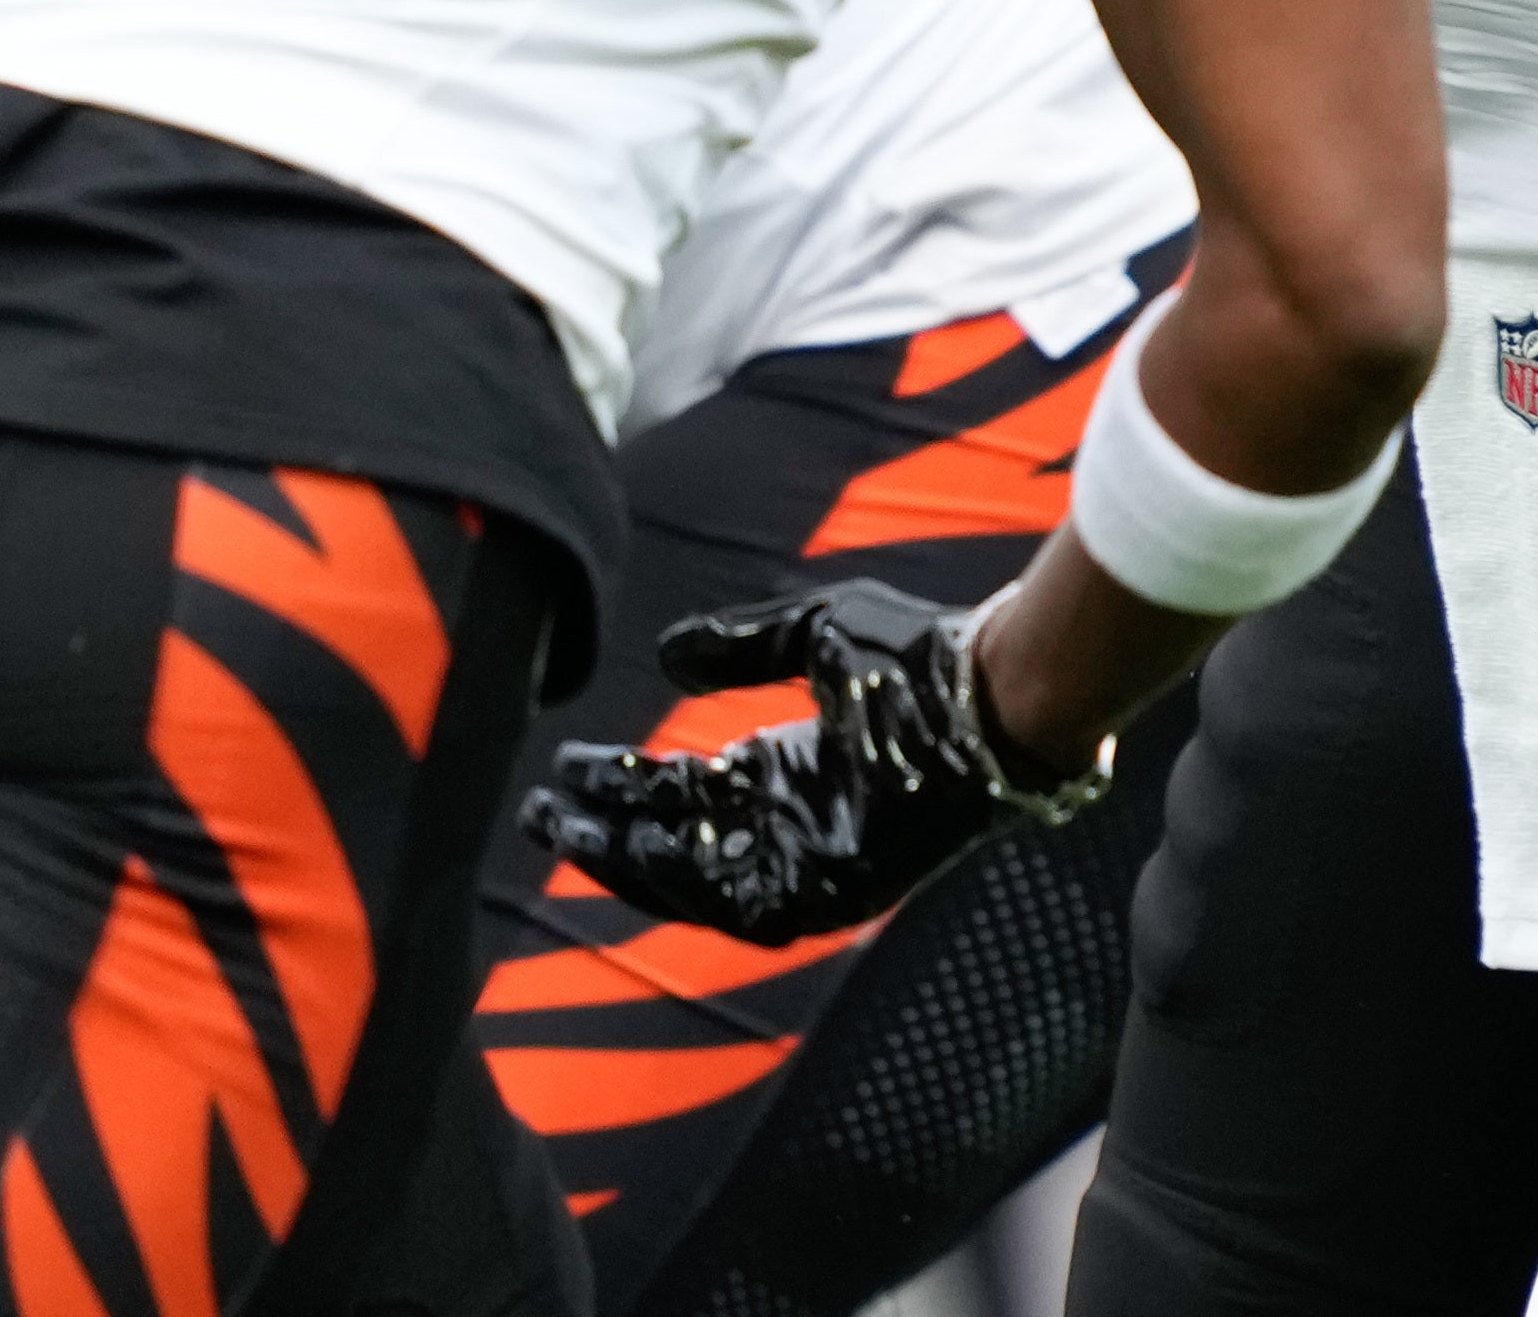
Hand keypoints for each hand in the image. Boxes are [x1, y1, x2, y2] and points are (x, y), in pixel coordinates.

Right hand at [519, 580, 1090, 944]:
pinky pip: (748, 902)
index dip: (623, 787)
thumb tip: (668, 655)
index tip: (566, 766)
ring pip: (703, 886)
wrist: (997, 686)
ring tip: (571, 834)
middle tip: (540, 816)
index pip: (687, 797)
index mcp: (792, 776)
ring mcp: (822, 863)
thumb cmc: (923, 655)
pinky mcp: (842, 886)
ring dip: (634, 865)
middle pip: (683, 851)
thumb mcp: (813, 636)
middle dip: (608, 838)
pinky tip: (641, 848)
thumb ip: (741, 648)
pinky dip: (691, 880)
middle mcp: (799, 829)